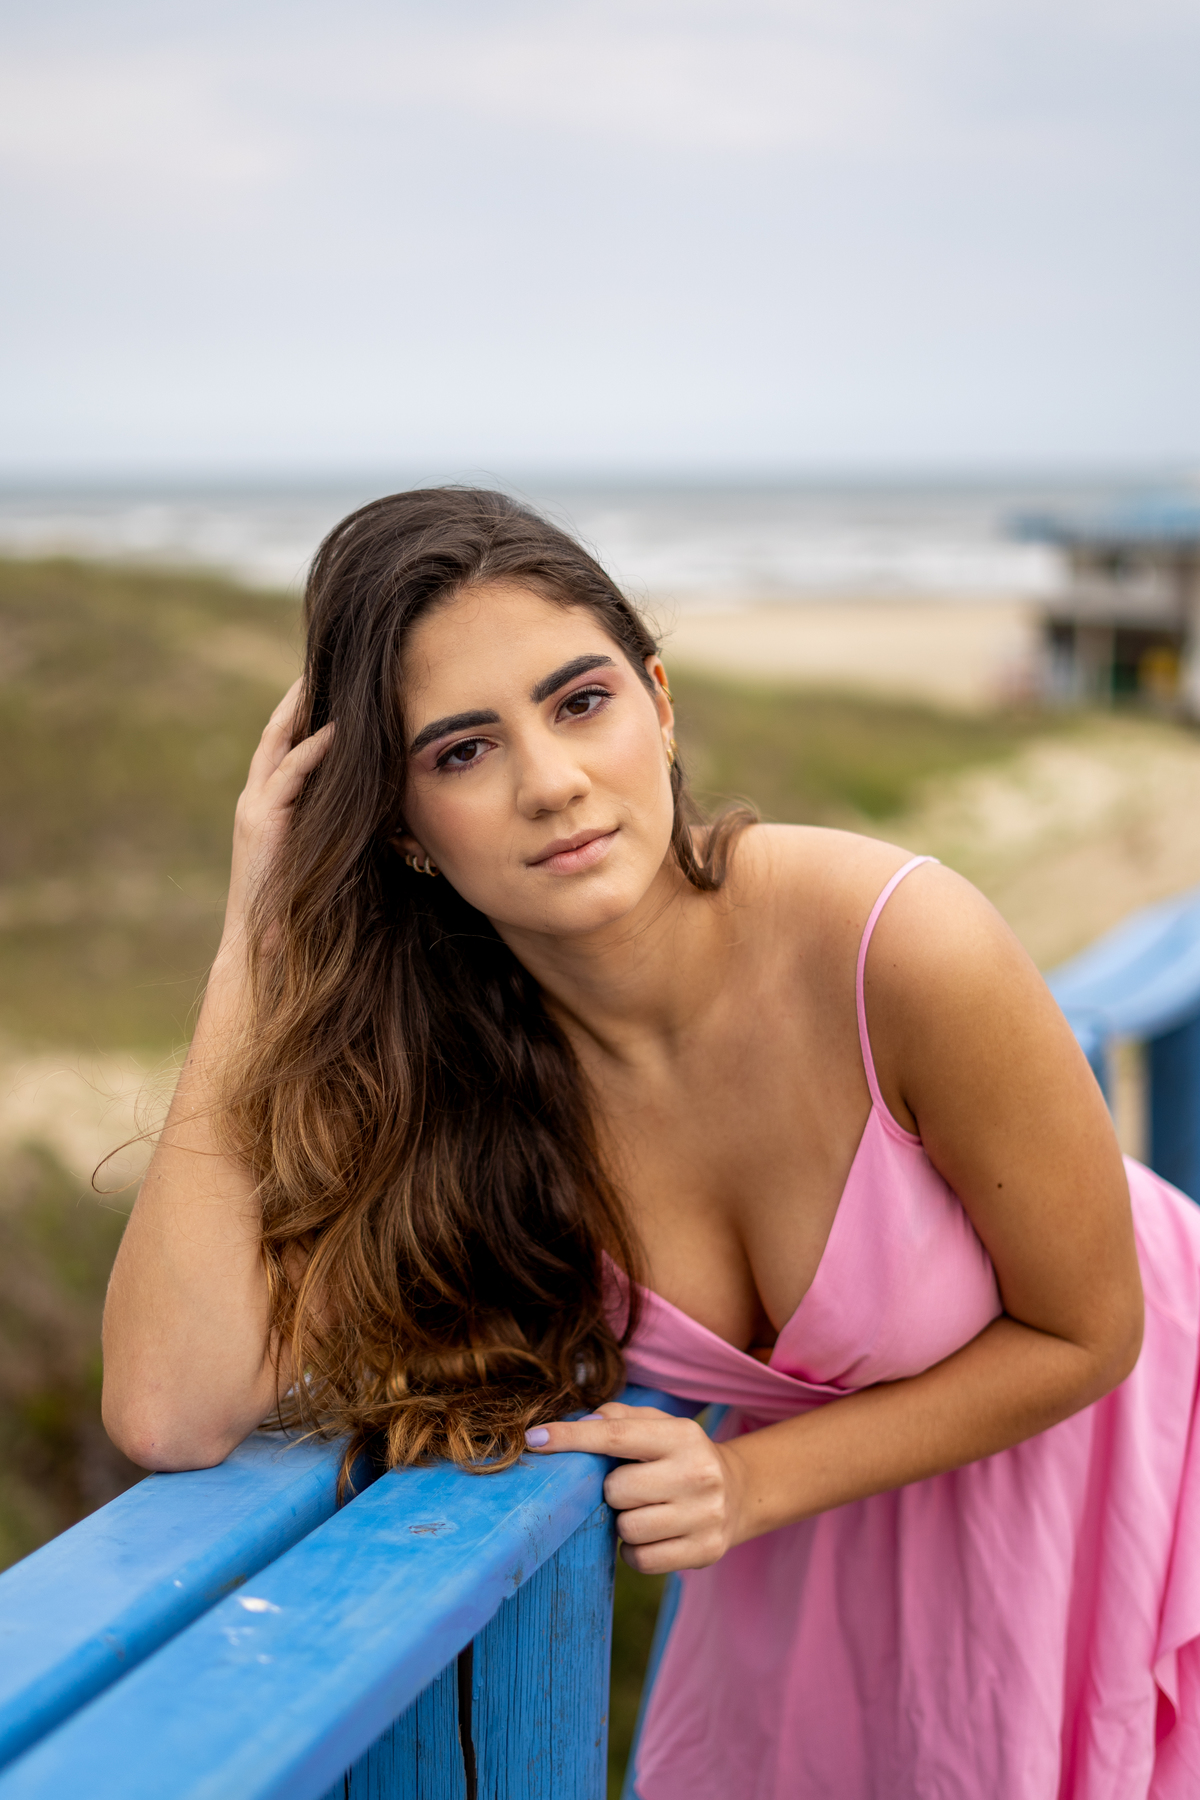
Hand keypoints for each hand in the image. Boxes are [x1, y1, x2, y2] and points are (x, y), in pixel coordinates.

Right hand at [222, 679, 333, 948]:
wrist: (261, 947)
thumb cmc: (300, 911)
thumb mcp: (323, 856)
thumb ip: (338, 828)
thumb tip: (388, 812)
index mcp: (268, 807)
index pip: (285, 746)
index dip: (304, 714)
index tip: (330, 686)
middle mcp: (256, 800)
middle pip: (278, 732)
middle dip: (299, 698)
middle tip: (324, 664)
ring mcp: (255, 808)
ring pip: (279, 743)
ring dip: (303, 710)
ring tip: (327, 679)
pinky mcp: (263, 820)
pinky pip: (291, 772)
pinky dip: (313, 748)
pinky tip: (337, 729)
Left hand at [524, 1401, 745, 1572]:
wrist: (737, 1493)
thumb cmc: (679, 1456)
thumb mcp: (658, 1426)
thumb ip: (617, 1418)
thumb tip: (580, 1425)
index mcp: (682, 1436)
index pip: (616, 1436)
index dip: (572, 1438)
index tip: (535, 1439)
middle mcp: (698, 1474)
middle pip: (616, 1490)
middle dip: (612, 1491)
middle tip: (632, 1487)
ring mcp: (705, 1516)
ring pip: (627, 1529)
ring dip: (624, 1522)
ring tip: (645, 1511)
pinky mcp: (705, 1552)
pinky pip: (640, 1560)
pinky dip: (634, 1551)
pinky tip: (652, 1534)